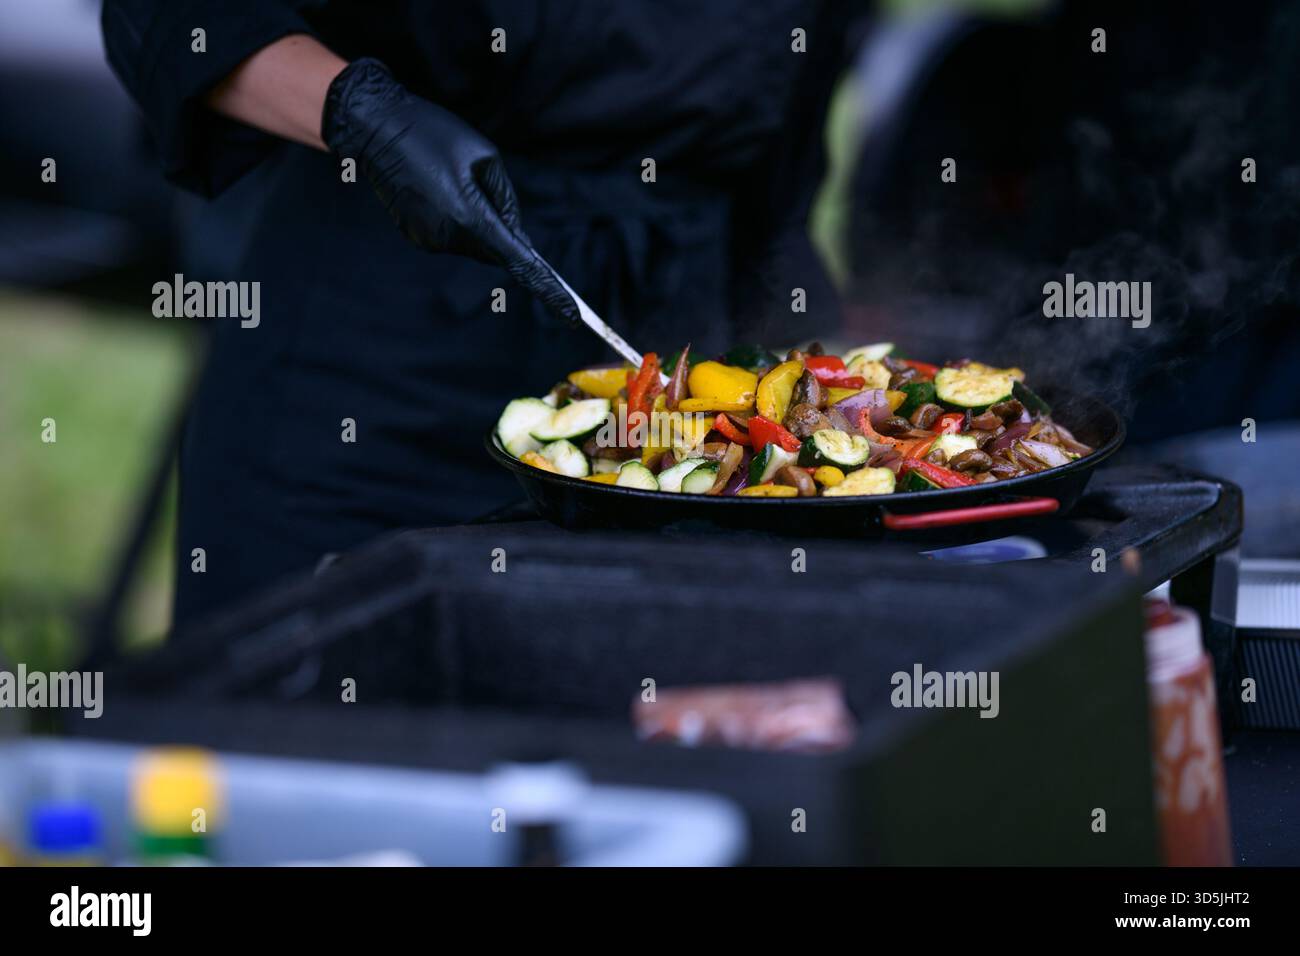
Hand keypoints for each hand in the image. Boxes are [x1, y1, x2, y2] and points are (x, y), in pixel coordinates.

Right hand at [321, 58, 576, 324]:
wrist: (376, 128)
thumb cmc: (434, 133)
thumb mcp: (485, 157)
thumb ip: (505, 200)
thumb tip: (515, 235)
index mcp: (470, 216)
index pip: (519, 262)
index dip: (549, 290)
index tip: (572, 316)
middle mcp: (448, 237)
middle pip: (495, 251)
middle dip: (501, 230)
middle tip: (481, 187)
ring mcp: (428, 240)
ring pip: (473, 244)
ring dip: (475, 221)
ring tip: (452, 180)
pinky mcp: (415, 237)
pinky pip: (451, 237)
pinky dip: (455, 220)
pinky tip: (437, 188)